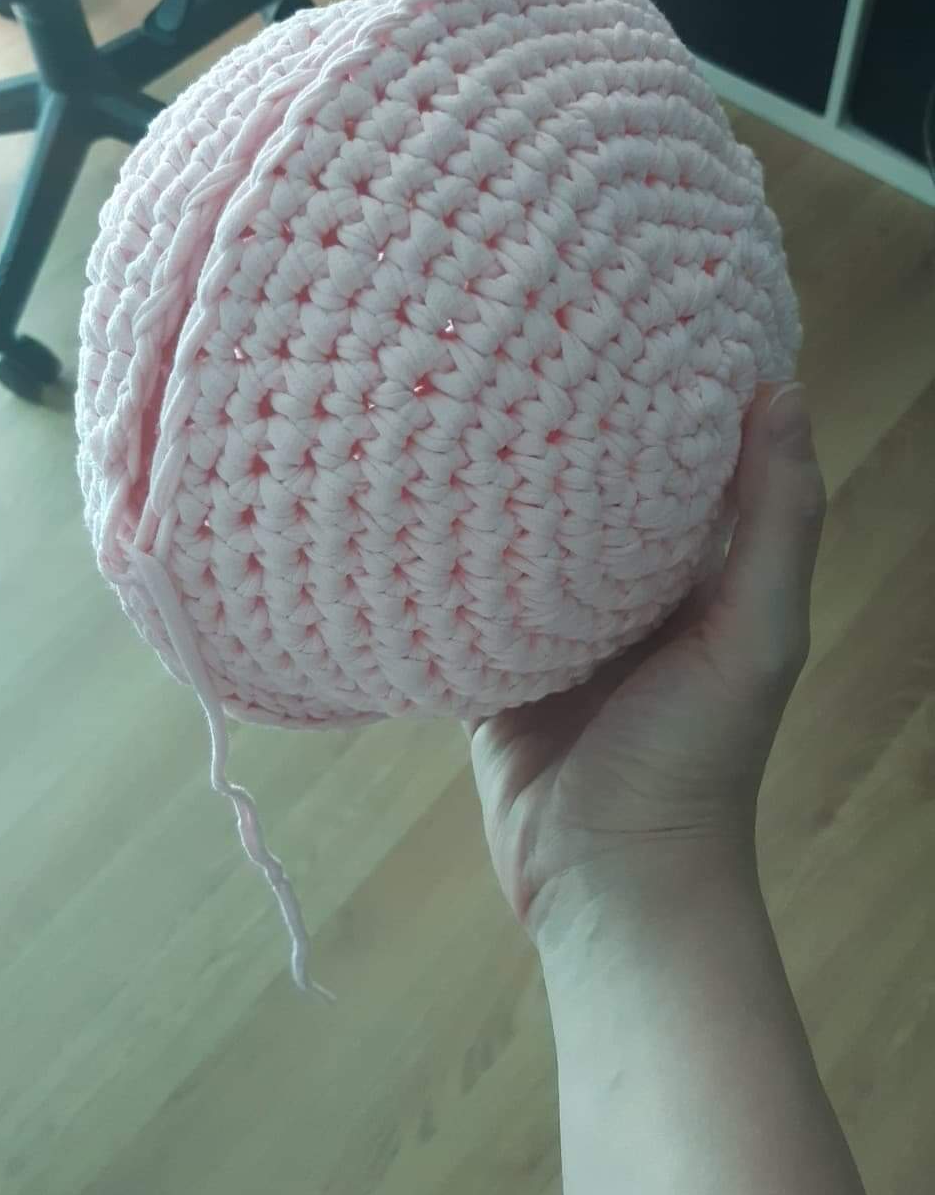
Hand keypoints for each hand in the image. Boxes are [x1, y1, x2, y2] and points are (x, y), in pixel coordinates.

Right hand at [468, 384, 825, 953]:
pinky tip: (411, 486)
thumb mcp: (753, 637)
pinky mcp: (494, 662)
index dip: (677, 389)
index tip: (640, 308)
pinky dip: (447, 550)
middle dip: (574, 420)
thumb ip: (773, 524)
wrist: (607, 887)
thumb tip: (783, 390)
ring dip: (504, 478)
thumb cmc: (697, 766)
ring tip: (459, 387)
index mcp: (704, 574)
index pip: (694, 459)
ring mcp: (559, 624)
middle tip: (526, 329)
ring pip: (526, 530)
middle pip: (602, 484)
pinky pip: (466, 590)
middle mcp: (632, 589)